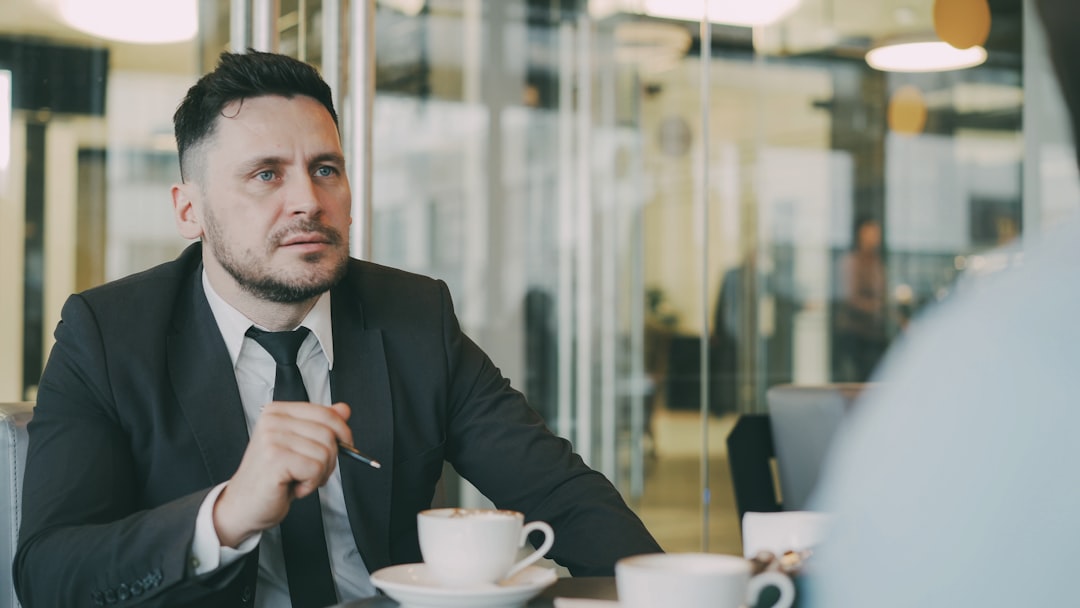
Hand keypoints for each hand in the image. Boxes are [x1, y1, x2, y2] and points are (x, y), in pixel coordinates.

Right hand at [213, 401, 352, 547]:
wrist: (244, 506)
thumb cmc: (272, 479)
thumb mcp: (300, 447)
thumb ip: (321, 426)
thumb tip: (344, 409)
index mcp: (278, 412)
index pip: (325, 412)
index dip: (342, 432)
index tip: (344, 446)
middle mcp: (272, 420)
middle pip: (329, 434)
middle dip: (329, 459)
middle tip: (311, 473)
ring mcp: (271, 438)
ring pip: (325, 452)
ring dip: (319, 474)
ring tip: (297, 480)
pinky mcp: (275, 458)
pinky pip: (315, 469)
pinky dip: (310, 484)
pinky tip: (292, 487)